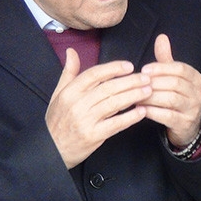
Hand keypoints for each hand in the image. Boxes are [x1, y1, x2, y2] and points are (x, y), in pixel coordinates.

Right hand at [45, 49, 151, 168]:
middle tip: (146, 78)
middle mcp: (77, 104)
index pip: (94, 74)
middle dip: (130, 82)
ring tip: (148, 91)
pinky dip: (130, 117)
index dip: (113, 68)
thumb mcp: (58, 94)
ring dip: (133, 96)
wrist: (52, 149)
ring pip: (114, 104)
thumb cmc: (57, 120)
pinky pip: (115, 124)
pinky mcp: (93, 136)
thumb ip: (68, 72)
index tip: (129, 66)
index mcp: (70, 91)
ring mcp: (85, 121)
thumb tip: (72, 51)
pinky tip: (141, 111)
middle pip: (108, 88)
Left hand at [140, 34, 200, 147]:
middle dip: (154, 82)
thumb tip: (161, 37)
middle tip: (137, 84)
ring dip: (150, 97)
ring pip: (170, 99)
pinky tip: (140, 109)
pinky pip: (167, 116)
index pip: (180, 69)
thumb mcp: (173, 76)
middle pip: (174, 83)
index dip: (161, 68)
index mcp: (195, 78)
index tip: (144, 69)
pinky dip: (152, 112)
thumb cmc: (176, 95)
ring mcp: (192, 109)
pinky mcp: (184, 124)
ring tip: (135, 96)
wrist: (186, 125)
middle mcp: (197, 92)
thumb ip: (166, 58)